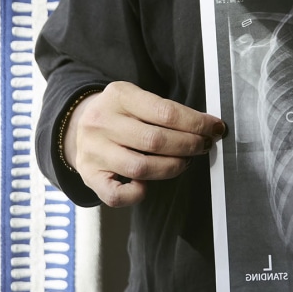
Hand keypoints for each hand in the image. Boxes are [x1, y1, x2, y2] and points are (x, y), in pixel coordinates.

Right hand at [63, 81, 226, 206]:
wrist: (77, 124)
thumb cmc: (121, 112)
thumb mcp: (136, 98)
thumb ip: (164, 110)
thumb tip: (206, 127)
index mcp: (119, 95)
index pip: (166, 112)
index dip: (196, 123)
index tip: (215, 128)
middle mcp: (102, 122)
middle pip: (155, 140)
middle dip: (189, 145)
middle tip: (204, 146)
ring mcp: (93, 151)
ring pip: (141, 168)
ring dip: (172, 167)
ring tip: (186, 162)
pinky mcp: (89, 176)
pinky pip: (116, 195)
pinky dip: (137, 194)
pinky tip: (148, 186)